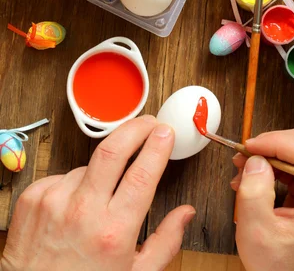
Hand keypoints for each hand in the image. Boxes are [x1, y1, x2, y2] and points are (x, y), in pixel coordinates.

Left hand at [1, 116, 194, 270]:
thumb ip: (165, 243)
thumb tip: (186, 213)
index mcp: (113, 232)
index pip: (142, 174)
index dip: (158, 146)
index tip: (166, 132)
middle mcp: (82, 212)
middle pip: (112, 149)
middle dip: (136, 128)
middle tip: (148, 123)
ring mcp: (54, 202)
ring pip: (87, 167)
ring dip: (100, 173)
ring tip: (98, 201)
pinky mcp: (33, 198)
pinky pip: (62, 177)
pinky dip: (73, 186)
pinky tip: (72, 209)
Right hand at [231, 128, 293, 270]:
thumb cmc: (279, 267)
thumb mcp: (257, 232)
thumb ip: (254, 191)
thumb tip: (255, 158)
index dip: (276, 142)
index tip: (248, 147)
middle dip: (272, 145)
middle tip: (243, 157)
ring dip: (271, 153)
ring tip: (245, 171)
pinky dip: (276, 162)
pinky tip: (258, 176)